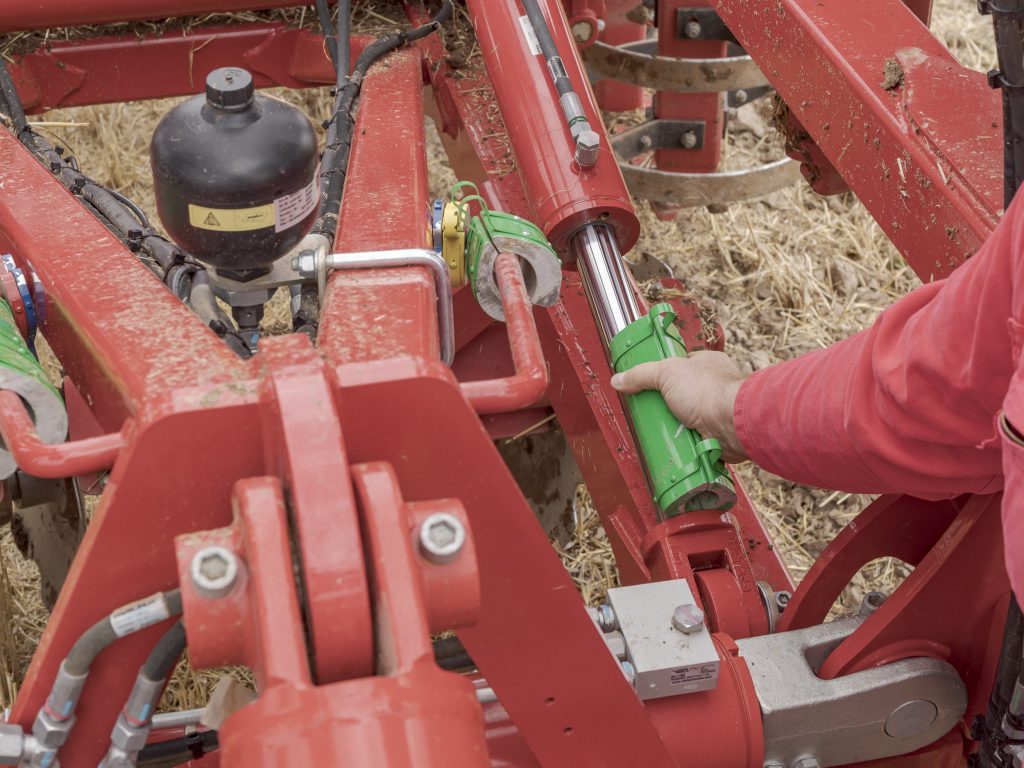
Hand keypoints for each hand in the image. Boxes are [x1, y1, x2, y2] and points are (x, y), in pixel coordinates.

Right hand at [610, 350, 748, 463]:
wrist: (732, 424)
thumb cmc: (708, 391)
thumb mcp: (666, 373)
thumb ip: (641, 374)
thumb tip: (618, 380)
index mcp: (705, 364)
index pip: (680, 365)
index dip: (662, 373)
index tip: (646, 382)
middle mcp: (712, 386)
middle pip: (680, 393)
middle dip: (665, 403)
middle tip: (647, 410)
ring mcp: (714, 410)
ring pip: (686, 417)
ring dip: (673, 424)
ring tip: (656, 429)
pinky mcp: (714, 433)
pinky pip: (693, 436)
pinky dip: (683, 441)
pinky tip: (671, 443)